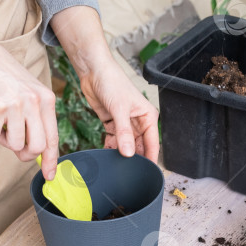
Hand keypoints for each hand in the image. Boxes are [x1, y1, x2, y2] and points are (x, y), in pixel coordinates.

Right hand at [0, 47, 58, 178]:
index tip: (49, 175)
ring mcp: (16, 104)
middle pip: (36, 147)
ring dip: (3, 139)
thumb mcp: (28, 92)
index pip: (53, 137)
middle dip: (24, 153)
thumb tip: (36, 151)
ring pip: (14, 144)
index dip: (51, 160)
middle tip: (12, 144)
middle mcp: (35, 102)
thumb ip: (35, 118)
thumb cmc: (1, 74)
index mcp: (46, 99)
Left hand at [51, 6, 159, 162]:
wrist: (93, 71)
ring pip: (126, 146)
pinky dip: (111, 148)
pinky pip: (114, 141)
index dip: (151, 159)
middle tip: (128, 172)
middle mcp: (139, 122)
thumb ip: (124, 133)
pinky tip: (106, 155)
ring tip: (116, 166)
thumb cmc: (112, 82)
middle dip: (135, 158)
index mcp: (148, 117)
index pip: (153, 143)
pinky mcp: (112, 124)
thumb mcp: (119, 109)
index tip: (147, 174)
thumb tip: (129, 153)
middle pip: (140, 146)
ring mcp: (125, 124)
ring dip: (121, 154)